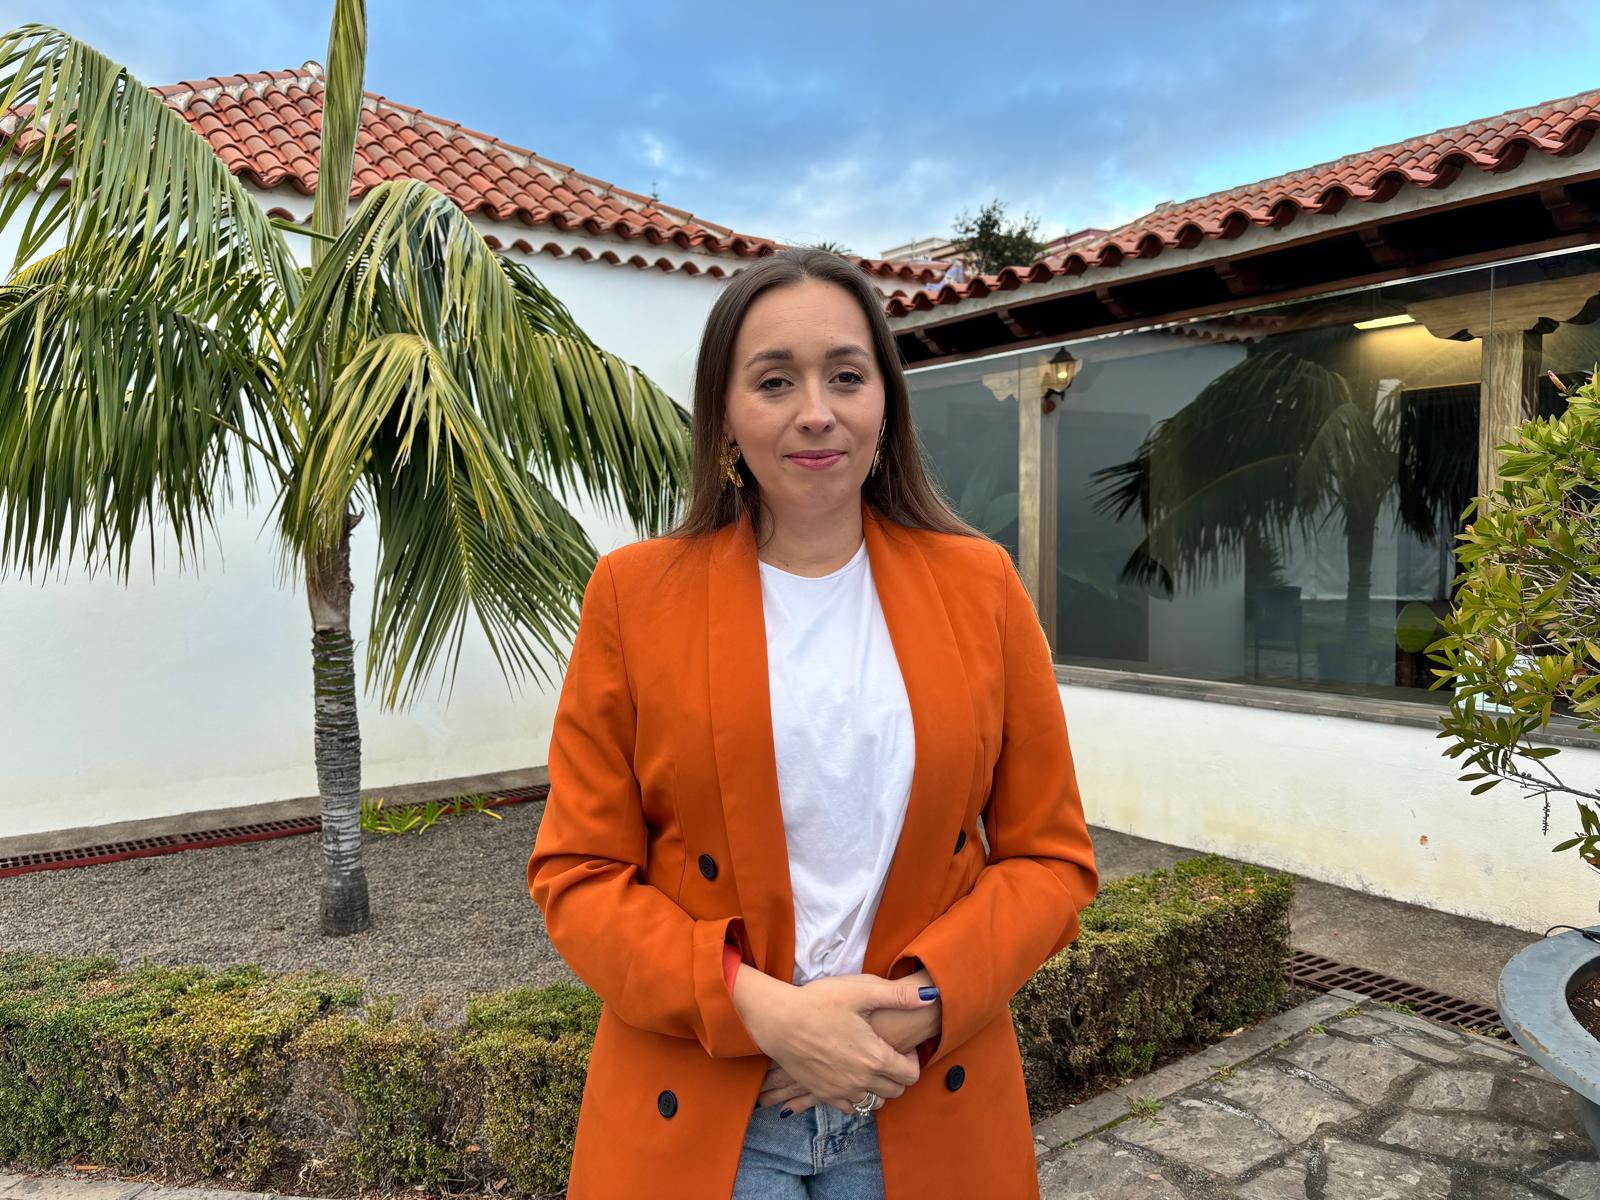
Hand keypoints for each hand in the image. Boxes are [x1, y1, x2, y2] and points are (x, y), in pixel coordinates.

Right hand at [733, 970, 934, 1113]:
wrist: (779, 1020)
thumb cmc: (819, 1002)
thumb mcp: (861, 991)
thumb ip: (898, 996)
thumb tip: (931, 996)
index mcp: (875, 1057)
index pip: (911, 1075)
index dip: (913, 1061)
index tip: (904, 1047)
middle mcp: (861, 1080)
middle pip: (896, 1091)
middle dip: (899, 1075)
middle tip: (889, 1055)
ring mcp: (841, 1091)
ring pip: (874, 1103)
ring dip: (880, 1088)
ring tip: (871, 1066)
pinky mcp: (824, 1094)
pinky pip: (851, 1108)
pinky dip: (857, 1097)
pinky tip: (852, 1078)